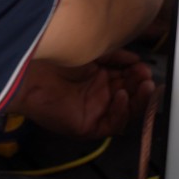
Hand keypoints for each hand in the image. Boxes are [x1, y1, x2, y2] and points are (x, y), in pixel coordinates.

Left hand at [9, 50, 154, 138]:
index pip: (128, 80)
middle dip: (141, 87)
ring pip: (125, 112)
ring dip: (137, 101)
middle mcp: (100, 96)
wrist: (30, 73)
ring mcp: (94, 111)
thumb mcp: (92, 53)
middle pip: (130, 96)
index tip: (147, 67)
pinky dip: (120, 112)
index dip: (139, 75)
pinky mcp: (87, 126)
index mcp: (101, 78)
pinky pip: (111, 125)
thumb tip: (137, 60)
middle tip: (147, 77)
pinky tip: (121, 97)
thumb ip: (115, 56)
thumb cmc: (55, 60)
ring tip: (143, 86)